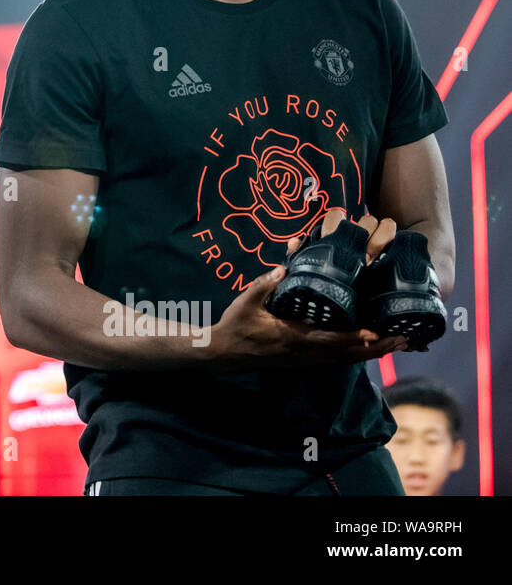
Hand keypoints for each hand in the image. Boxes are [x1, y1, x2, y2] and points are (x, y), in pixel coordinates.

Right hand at [206, 209, 407, 370]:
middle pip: (347, 355)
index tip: (376, 332)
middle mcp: (304, 353)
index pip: (330, 341)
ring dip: (372, 354)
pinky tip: (370, 349)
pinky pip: (336, 360)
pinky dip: (356, 355)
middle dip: (377, 349)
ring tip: (397, 343)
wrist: (223, 353)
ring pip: (345, 360)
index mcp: (293, 337)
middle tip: (404, 339)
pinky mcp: (303, 361)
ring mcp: (304, 360)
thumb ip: (265, 284)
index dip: (354, 338)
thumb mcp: (246, 301)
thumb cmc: (235, 325)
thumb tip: (285, 266)